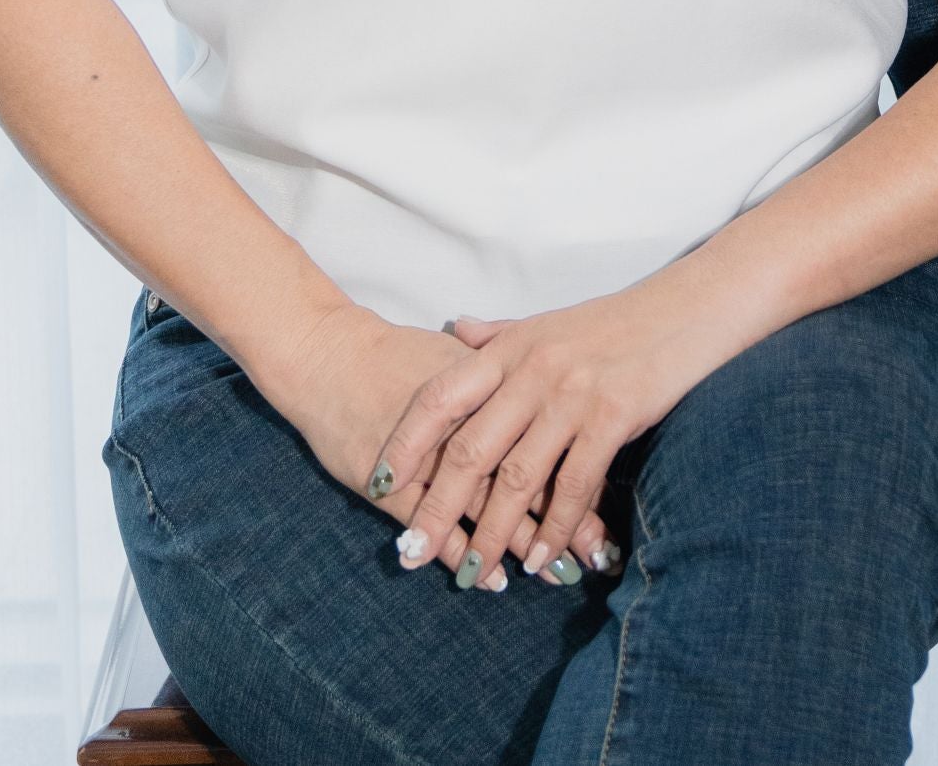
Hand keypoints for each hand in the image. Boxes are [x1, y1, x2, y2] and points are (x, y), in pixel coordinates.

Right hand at [272, 300, 611, 590]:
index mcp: (488, 384)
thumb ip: (504, 378)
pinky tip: (486, 581)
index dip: (577, 471)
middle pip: (523, 472)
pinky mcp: (392, 481)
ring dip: (517, 542)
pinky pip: (435, 523)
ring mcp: (428, 453)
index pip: (544, 434)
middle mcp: (465, 420)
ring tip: (553, 574)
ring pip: (483, 503)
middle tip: (593, 554)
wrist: (330, 357)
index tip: (607, 504)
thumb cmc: (398, 360)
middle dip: (559, 516)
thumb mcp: (460, 361)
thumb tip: (553, 403)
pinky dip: (461, 550)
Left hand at [382, 287, 710, 588]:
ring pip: (518, 480)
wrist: (686, 310)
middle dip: (437, 510)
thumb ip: (496, 335)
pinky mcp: (612, 418)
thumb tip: (453, 330)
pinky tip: (540, 559)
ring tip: (473, 575)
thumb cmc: (614, 322)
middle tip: (411, 555)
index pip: (440, 397)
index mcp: (511, 347)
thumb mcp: (547, 322)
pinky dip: (553, 530)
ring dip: (493, 535)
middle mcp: (534, 370)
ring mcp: (573, 395)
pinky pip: (573, 486)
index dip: (405, 443)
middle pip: (470, 451)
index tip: (378, 485)